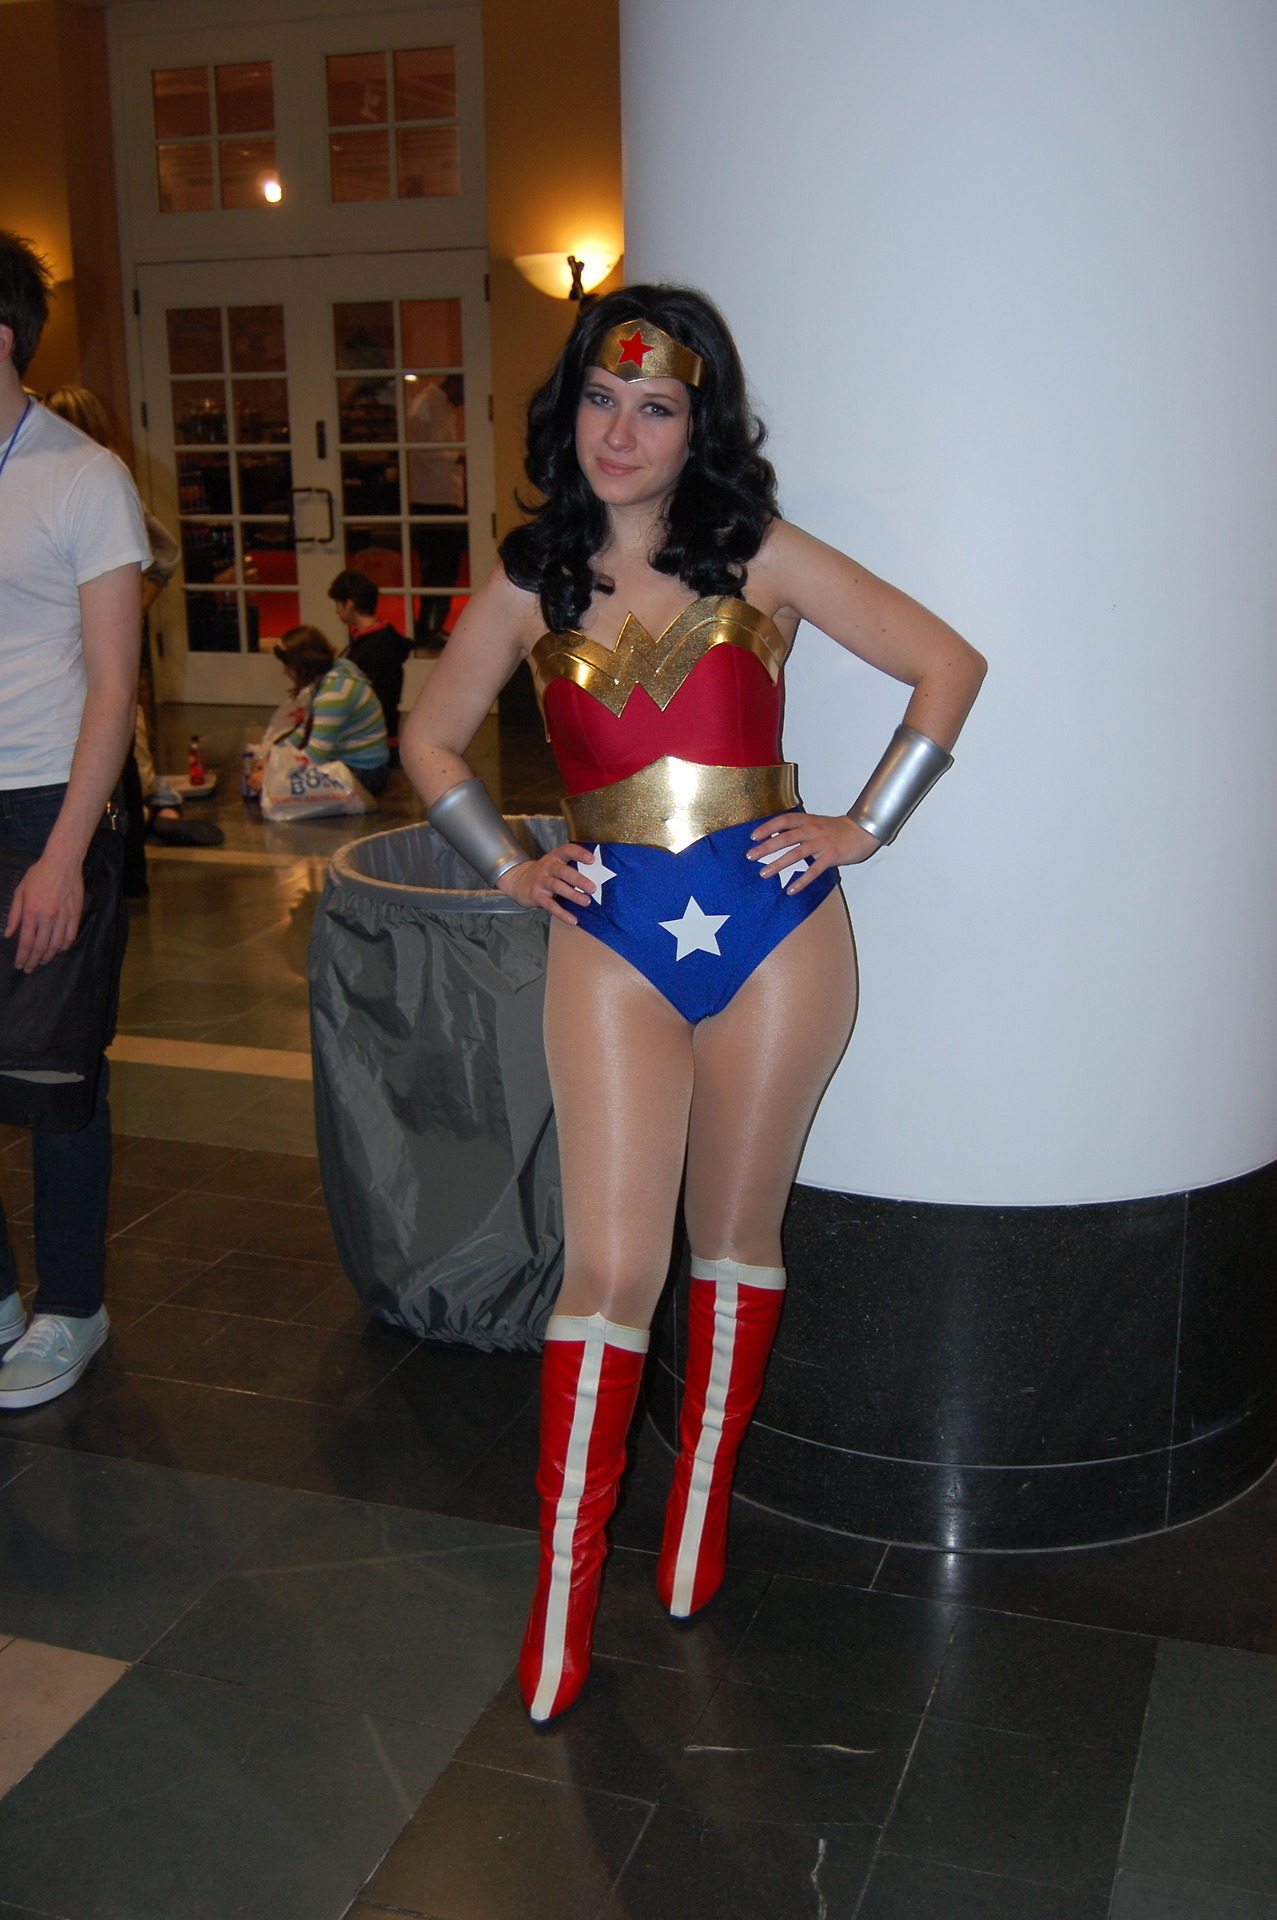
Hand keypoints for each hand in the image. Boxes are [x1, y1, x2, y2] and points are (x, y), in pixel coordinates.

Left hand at [4, 851, 85, 971]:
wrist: (62, 862)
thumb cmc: (38, 874)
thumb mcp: (20, 891)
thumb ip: (14, 914)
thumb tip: (9, 934)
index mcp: (31, 911)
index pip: (26, 941)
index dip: (22, 956)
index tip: (20, 965)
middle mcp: (47, 917)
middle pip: (40, 946)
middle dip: (33, 960)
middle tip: (29, 969)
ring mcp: (63, 916)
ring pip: (56, 944)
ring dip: (48, 956)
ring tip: (42, 961)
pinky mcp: (75, 914)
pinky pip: (70, 936)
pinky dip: (64, 946)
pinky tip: (58, 949)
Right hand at [495, 843, 597, 923]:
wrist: (517, 880)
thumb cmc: (546, 873)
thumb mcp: (556, 864)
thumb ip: (572, 867)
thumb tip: (600, 876)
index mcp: (556, 856)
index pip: (567, 850)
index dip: (579, 853)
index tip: (592, 860)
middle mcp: (548, 866)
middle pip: (563, 871)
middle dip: (579, 879)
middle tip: (593, 888)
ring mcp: (541, 881)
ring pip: (558, 886)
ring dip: (573, 895)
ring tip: (586, 901)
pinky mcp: (536, 896)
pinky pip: (550, 905)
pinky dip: (562, 913)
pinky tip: (573, 919)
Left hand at [747, 812, 880, 890]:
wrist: (862, 831)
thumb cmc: (836, 829)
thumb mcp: (815, 823)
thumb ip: (798, 829)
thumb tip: (774, 837)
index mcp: (807, 820)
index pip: (783, 821)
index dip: (767, 827)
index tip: (753, 836)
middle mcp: (812, 830)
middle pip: (785, 838)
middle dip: (766, 847)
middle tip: (750, 856)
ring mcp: (822, 843)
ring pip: (796, 854)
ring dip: (778, 864)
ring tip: (764, 873)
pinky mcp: (831, 856)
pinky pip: (813, 870)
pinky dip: (801, 881)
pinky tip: (791, 890)